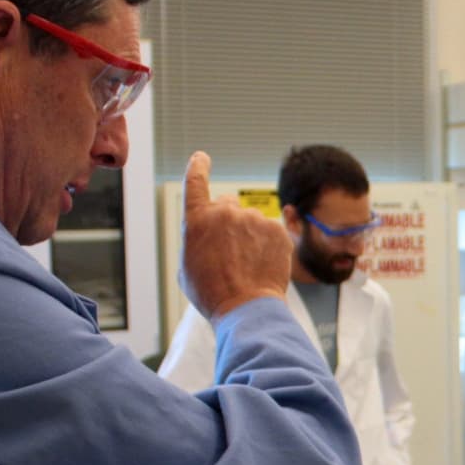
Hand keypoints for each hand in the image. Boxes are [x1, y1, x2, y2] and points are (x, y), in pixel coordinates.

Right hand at [179, 152, 290, 318]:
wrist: (244, 306)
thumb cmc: (210, 292)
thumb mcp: (187, 265)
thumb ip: (198, 239)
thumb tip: (208, 234)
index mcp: (197, 218)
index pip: (195, 181)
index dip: (198, 167)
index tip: (202, 158)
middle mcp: (225, 212)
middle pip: (227, 203)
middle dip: (227, 220)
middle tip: (229, 249)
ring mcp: (253, 219)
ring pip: (251, 220)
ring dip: (249, 235)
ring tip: (246, 264)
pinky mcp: (276, 229)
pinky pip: (271, 231)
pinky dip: (268, 244)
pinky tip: (262, 264)